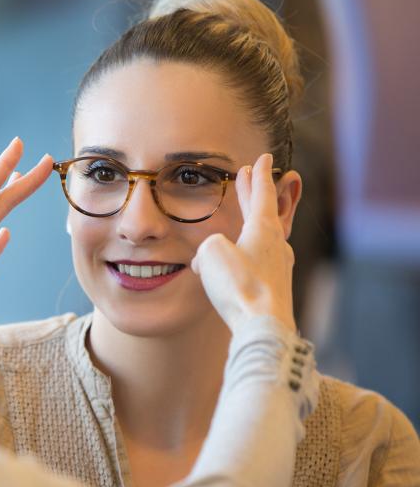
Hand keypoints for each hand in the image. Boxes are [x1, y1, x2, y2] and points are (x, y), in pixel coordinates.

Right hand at [191, 153, 295, 332]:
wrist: (263, 327)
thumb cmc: (239, 286)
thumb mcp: (211, 253)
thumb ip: (208, 248)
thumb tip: (207, 263)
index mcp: (264, 230)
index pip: (263, 194)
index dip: (259, 176)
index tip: (263, 158)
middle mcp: (276, 246)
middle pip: (265, 213)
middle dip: (255, 195)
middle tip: (250, 178)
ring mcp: (278, 269)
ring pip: (261, 240)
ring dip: (248, 229)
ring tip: (236, 224)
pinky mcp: (273, 290)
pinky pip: (255, 266)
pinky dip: (241, 259)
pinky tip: (226, 271)